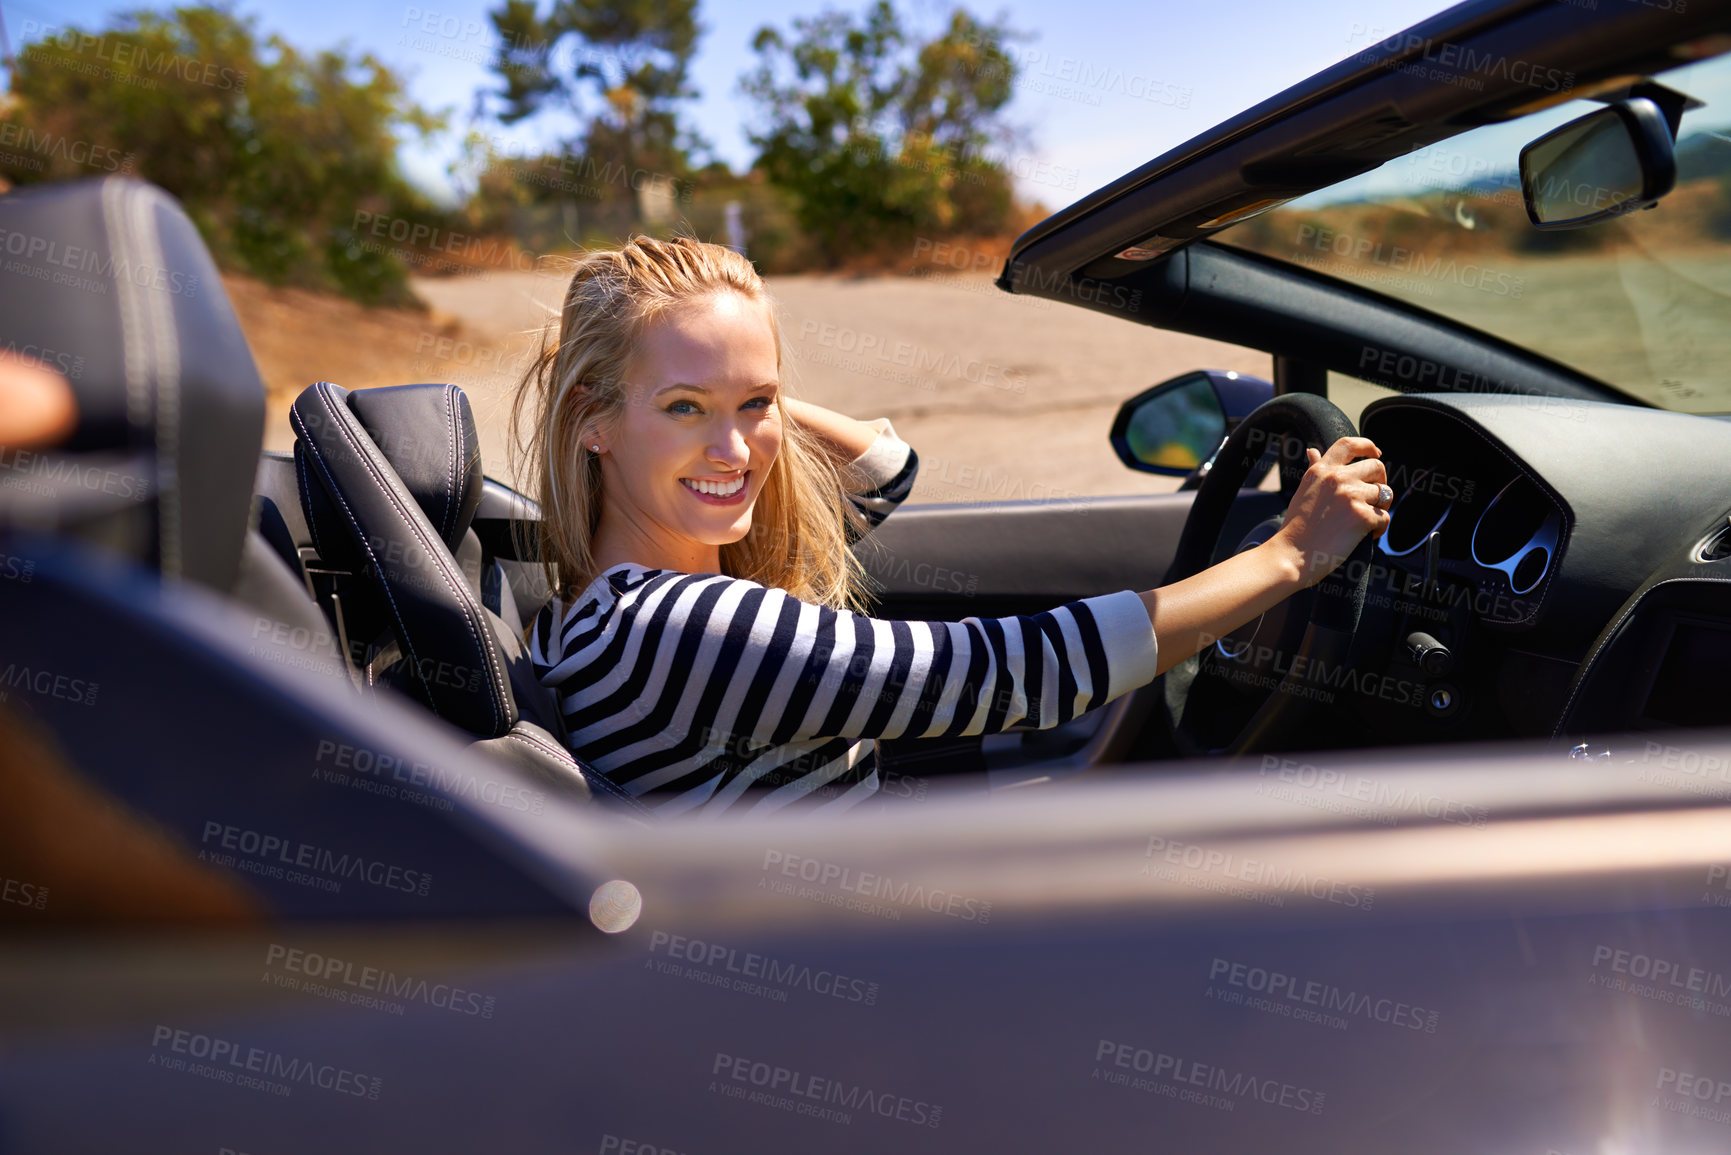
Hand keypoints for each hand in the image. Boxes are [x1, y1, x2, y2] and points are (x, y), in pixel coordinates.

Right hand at [1271, 435, 1389, 586]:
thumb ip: (1314, 469)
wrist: (1291, 555)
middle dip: (1381, 482)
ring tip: (1366, 522)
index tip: (1376, 454)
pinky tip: (1366, 537)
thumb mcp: (1303, 491)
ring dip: (1380, 508)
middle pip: (1376, 467)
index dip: (1368, 446)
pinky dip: (1379, 530)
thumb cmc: (1296, 528)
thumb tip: (1312, 451)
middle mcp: (1337, 478)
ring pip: (1384, 493)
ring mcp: (1351, 495)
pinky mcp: (1362, 516)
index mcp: (1321, 470)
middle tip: (1374, 499)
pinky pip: (1385, 518)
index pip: (1350, 444)